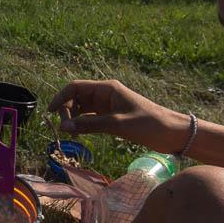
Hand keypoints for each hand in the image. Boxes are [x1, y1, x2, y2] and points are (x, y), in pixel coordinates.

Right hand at [48, 79, 188, 153]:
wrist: (173, 133)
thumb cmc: (149, 124)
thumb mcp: (118, 124)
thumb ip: (89, 125)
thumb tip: (63, 127)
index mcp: (107, 89)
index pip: (75, 87)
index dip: (60, 98)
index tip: (50, 113)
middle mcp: (105, 95)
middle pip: (76, 98)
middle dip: (67, 111)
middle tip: (66, 130)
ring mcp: (108, 106)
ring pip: (82, 109)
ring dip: (74, 119)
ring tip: (72, 135)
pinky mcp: (112, 117)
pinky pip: (90, 118)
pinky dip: (83, 125)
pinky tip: (80, 135)